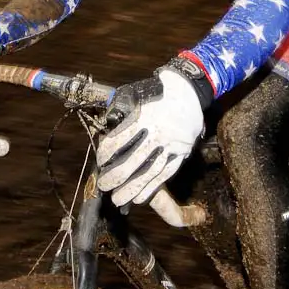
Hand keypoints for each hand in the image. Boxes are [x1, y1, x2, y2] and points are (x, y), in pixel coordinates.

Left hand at [96, 65, 207, 205]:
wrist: (188, 89)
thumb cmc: (157, 92)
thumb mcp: (136, 95)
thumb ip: (122, 113)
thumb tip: (106, 129)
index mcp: (145, 117)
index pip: (120, 140)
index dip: (106, 153)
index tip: (100, 161)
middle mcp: (159, 133)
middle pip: (134, 161)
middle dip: (116, 176)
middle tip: (104, 186)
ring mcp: (172, 144)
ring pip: (151, 171)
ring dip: (133, 188)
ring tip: (118, 199)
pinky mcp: (183, 151)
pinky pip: (167, 173)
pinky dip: (153, 186)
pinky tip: (140, 197)